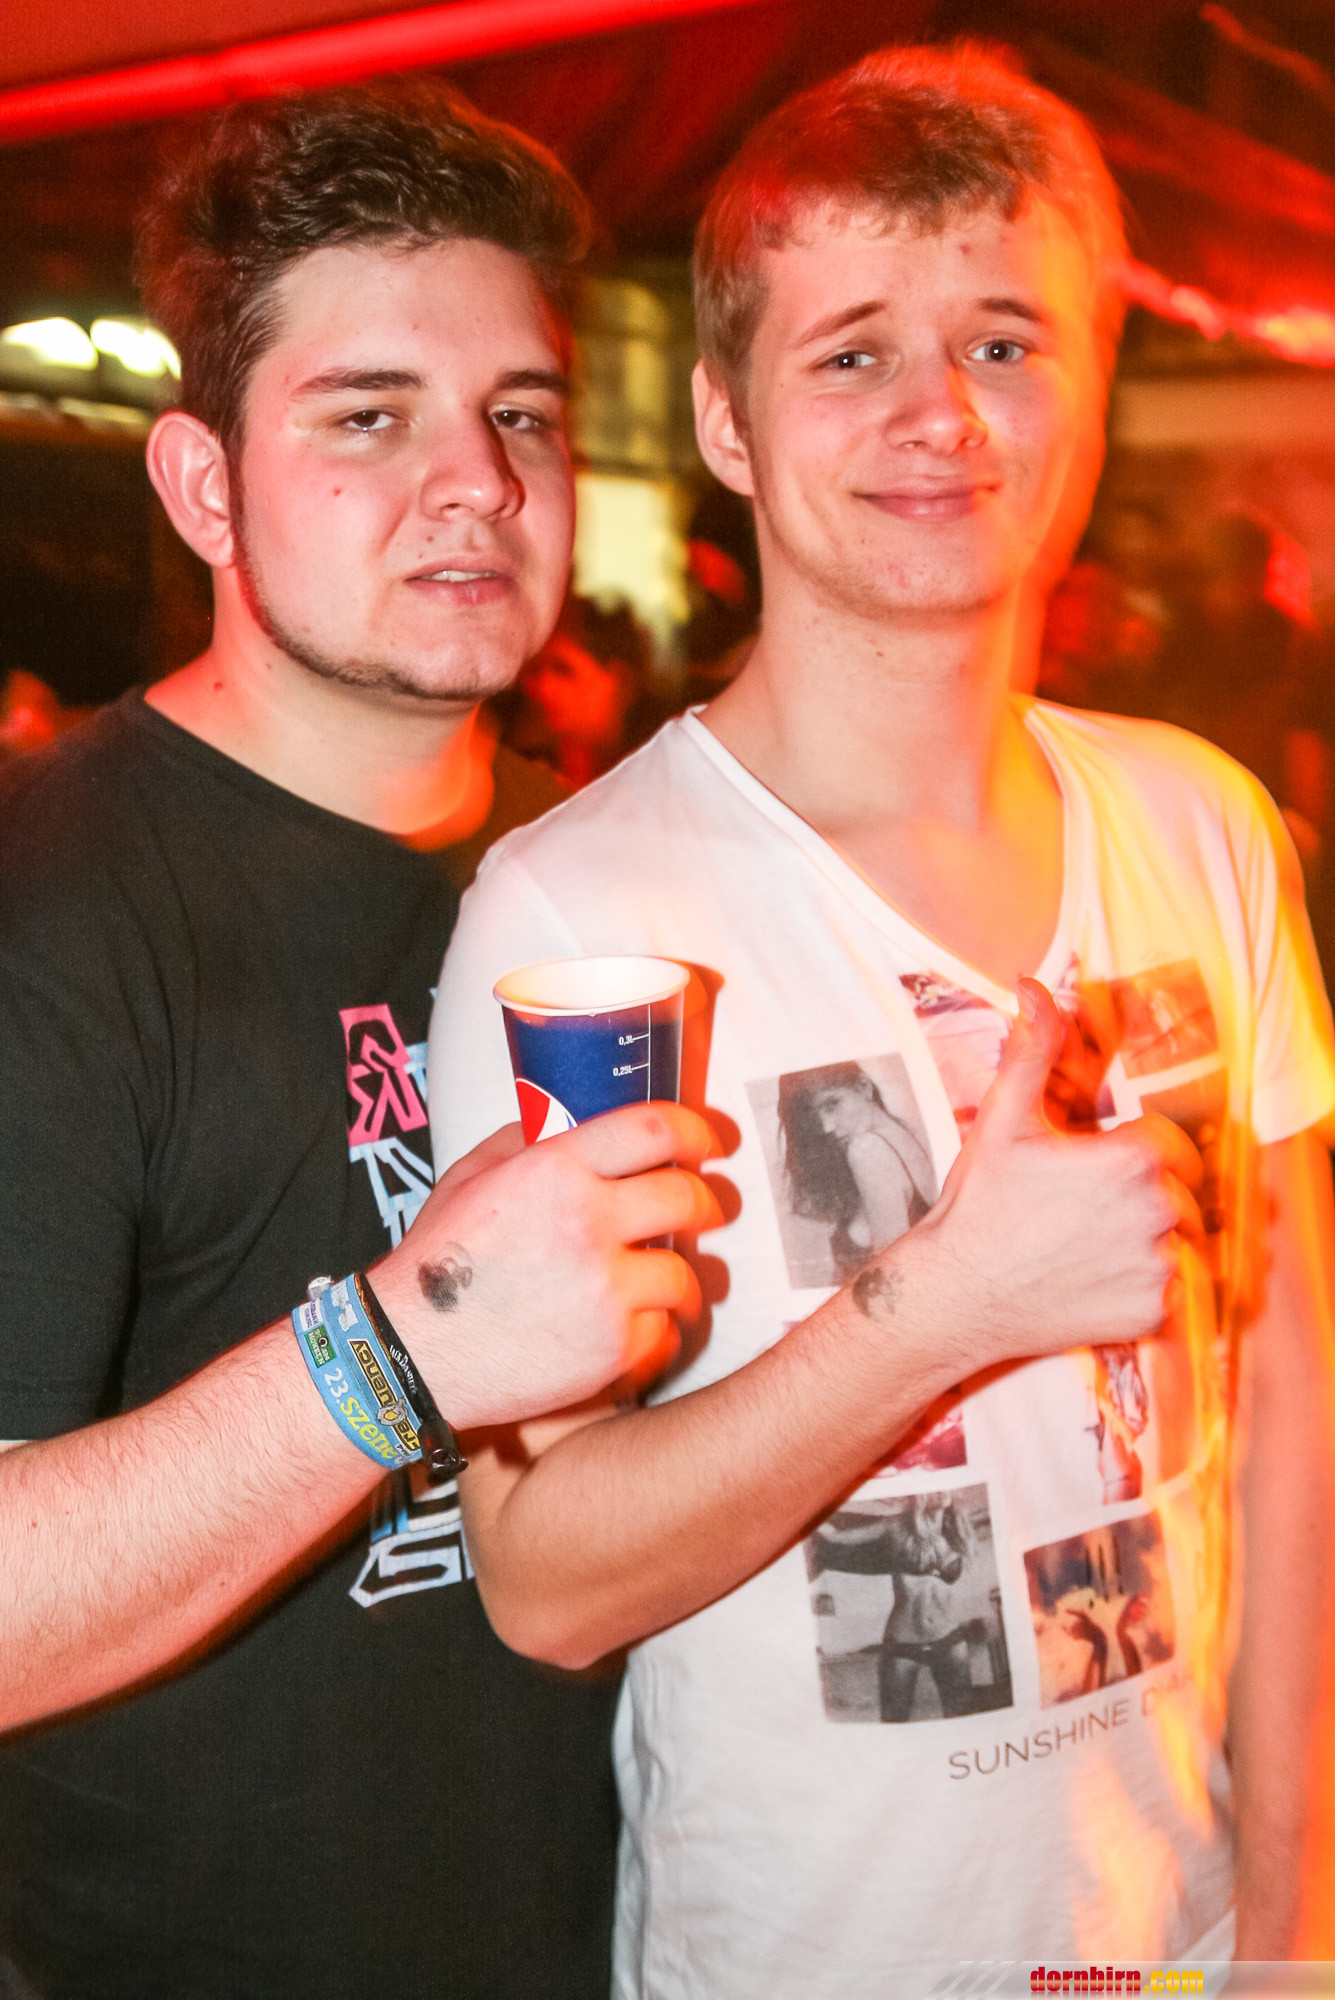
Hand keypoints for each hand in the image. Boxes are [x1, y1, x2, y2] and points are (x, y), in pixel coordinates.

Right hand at [370, 1104, 721, 1429]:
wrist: (411, 1353)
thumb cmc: (437, 1266)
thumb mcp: (471, 1177)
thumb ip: (527, 1142)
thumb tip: (574, 1120)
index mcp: (555, 1170)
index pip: (654, 1129)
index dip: (695, 1130)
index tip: (708, 1142)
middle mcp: (587, 1223)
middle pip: (688, 1197)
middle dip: (706, 1203)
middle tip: (702, 1211)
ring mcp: (605, 1289)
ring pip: (685, 1273)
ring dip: (679, 1278)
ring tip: (662, 1285)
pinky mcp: (613, 1348)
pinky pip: (665, 1332)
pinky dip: (654, 1333)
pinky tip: (631, 1330)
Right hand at [858, 979, 1202, 1372]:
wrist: (956, 1294)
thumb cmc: (979, 1205)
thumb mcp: (1004, 1119)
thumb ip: (1033, 1049)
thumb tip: (1034, 988)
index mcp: (1134, 1160)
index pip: (1168, 1142)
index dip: (1132, 1150)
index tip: (1098, 1165)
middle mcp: (1159, 1213)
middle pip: (1180, 1190)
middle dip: (1145, 1193)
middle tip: (1088, 1207)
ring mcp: (1159, 1267)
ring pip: (1181, 1240)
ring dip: (1150, 1238)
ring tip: (1092, 1242)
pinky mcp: (1154, 1311)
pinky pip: (1174, 1291)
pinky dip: (1145, 1285)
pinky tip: (1096, 1277)